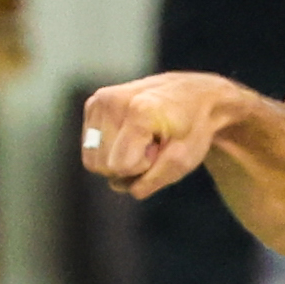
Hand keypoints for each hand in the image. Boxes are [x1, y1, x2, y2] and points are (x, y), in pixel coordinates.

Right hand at [80, 73, 253, 200]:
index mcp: (140, 111)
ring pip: (92, 159)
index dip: (143, 167)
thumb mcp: (184, 160)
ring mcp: (101, 99)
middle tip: (152, 144)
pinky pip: (90, 146)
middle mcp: (114, 100)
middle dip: (127, 164)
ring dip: (117, 157)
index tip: (161, 148)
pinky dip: (110, 146)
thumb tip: (126, 189)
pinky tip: (132, 133)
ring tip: (142, 139)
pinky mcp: (94, 102)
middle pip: (101, 165)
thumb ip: (153, 181)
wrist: (194, 94)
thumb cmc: (193, 128)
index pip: (120, 167)